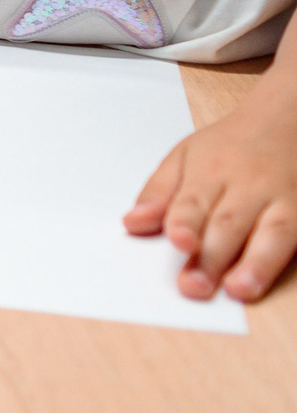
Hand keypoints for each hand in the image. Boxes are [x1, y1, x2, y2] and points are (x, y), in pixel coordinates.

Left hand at [126, 80, 296, 300]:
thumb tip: (131, 224)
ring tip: (237, 291)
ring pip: (271, 233)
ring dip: (254, 265)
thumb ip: (158, 192)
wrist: (284, 122)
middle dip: (211, 257)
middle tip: (193, 286)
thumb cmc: (228, 146)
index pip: (193, 200)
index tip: (178, 241)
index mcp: (210, 169)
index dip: (185, 222)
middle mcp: (248, 185)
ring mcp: (282, 200)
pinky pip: (294, 238)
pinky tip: (266, 279)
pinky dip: (279, 261)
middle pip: (228, 223)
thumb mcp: (184, 157)